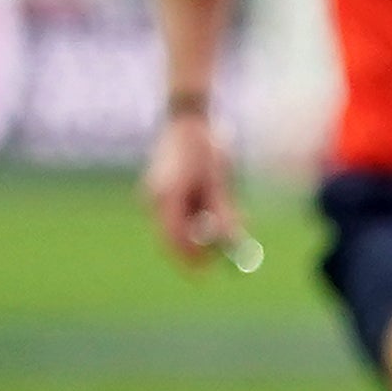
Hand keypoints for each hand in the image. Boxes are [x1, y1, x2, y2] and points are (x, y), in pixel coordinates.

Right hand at [139, 108, 245, 269]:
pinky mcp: (164, 190)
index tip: (207, 272)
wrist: (189, 118)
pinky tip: (225, 206)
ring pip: (178, 228)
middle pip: (174, 237)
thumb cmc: (207, 146)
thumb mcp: (221, 181)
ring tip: (235, 215)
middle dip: (200, 247)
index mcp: (166, 195)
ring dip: (204, 231)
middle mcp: (156, 197)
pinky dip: (201, 218)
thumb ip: (223, 211)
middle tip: (228, 252)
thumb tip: (229, 240)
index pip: (174, 239)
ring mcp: (156, 194)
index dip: (192, 257)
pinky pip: (182, 214)